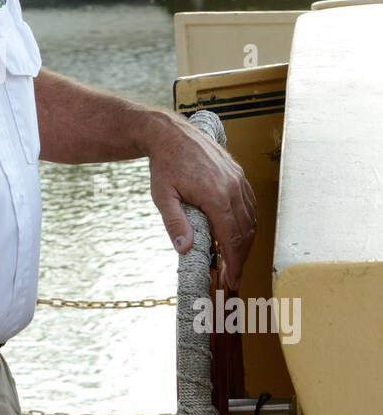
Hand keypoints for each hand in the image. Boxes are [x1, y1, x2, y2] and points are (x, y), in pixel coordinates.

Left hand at [146, 113, 256, 289]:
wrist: (170, 133)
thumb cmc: (164, 165)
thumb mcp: (162, 196)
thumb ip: (175, 224)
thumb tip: (185, 249)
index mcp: (215, 195)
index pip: (231, 238)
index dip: (234, 263)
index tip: (232, 281)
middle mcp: (232, 187)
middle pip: (245, 232)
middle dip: (241, 258)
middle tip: (232, 277)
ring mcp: (238, 179)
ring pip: (251, 219)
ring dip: (246, 242)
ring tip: (235, 260)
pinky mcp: (238, 174)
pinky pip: (250, 204)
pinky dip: (248, 222)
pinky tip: (239, 234)